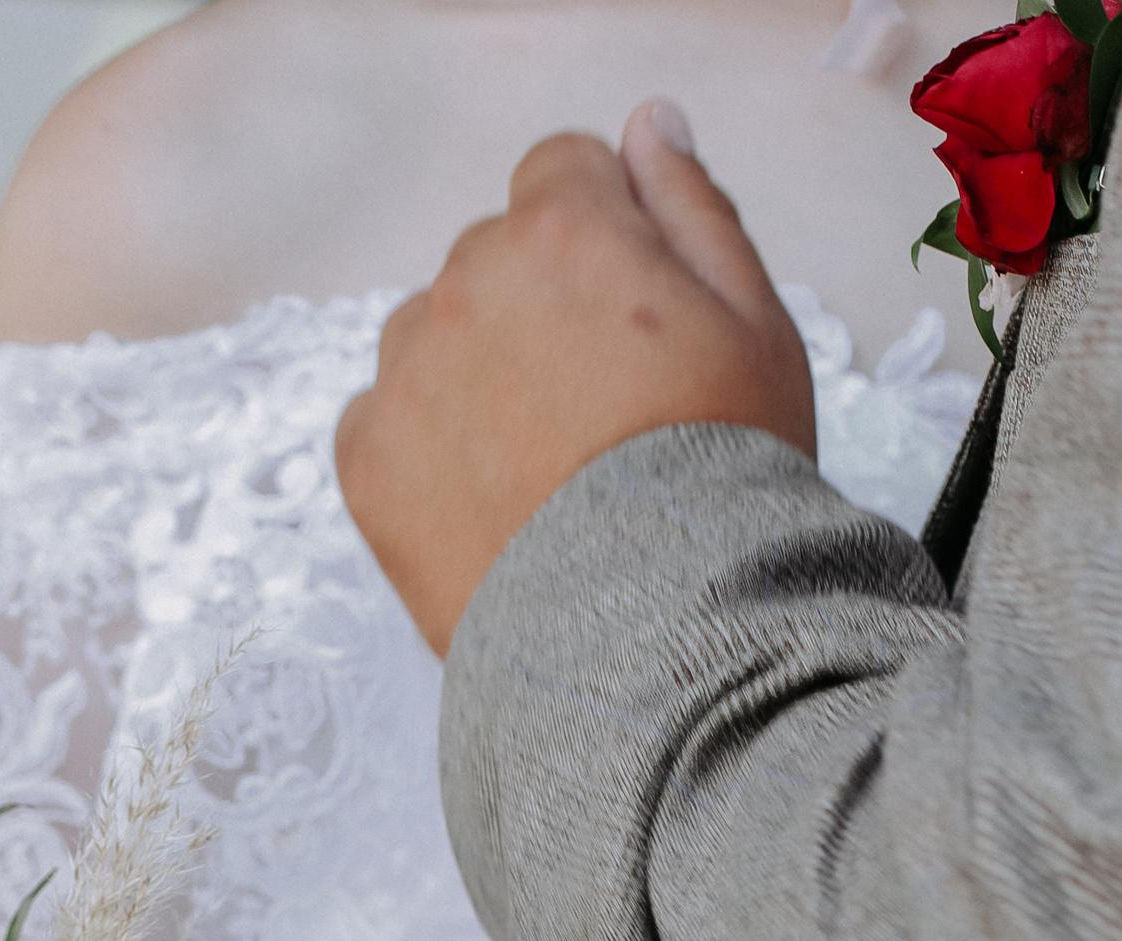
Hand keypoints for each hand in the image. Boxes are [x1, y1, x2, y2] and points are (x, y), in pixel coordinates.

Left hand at [336, 102, 817, 655]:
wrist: (647, 635)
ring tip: (541, 473)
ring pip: (432, 338)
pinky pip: (382, 422)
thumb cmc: (720, 479)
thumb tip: (644, 126)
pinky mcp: (366, 462)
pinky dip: (422, 453)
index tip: (631, 316)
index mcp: (562, 227)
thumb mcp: (755, 322)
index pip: (561, 173)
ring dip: (473, 377)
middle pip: (493, 259)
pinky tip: (488, 508)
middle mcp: (466, 281)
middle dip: (536, 309)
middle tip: (597, 415)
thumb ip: (692, 206)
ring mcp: (406, 373)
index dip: (604, 238)